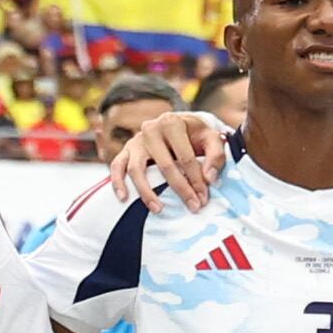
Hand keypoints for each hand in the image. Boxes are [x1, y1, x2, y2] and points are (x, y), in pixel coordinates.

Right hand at [109, 109, 232, 211]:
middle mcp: (151, 129)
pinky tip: (124, 198)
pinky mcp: (125, 150)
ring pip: (137, 169)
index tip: (203, 198)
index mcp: (172, 122)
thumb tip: (209, 179)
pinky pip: (117, 166)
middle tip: (192, 207)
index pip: (186, 156)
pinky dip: (117, 182)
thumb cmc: (194, 135)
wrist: (176, 126)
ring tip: (158, 210)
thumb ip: (216, 156)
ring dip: (147, 192)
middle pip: (164, 165)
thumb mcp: (211, 139)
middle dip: (180, 189)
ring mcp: (136, 140)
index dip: (196, 180)